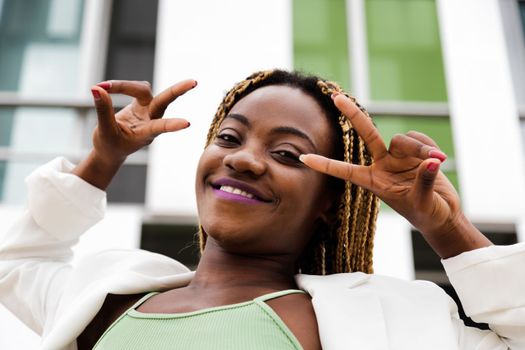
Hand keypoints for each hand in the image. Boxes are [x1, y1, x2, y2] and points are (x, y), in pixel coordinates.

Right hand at [73, 79, 196, 189]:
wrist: (111, 150)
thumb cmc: (110, 145)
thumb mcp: (104, 131)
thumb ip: (103, 110)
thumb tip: (97, 88)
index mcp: (146, 134)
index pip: (160, 127)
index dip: (172, 125)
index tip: (187, 123)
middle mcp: (150, 120)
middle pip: (164, 101)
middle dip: (178, 90)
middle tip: (194, 82)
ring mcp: (147, 111)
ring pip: (143, 90)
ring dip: (125, 86)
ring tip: (103, 86)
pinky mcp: (140, 104)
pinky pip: (134, 89)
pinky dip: (121, 86)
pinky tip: (106, 86)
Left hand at [300, 93, 490, 257]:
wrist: (443, 215)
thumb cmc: (428, 215)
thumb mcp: (423, 203)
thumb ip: (423, 181)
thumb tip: (430, 161)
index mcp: (374, 182)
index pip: (345, 171)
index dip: (325, 165)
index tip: (303, 159)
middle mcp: (383, 165)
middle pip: (366, 135)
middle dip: (353, 115)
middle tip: (336, 97)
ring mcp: (398, 157)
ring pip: (403, 139)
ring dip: (421, 148)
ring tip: (438, 162)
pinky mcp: (416, 152)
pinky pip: (419, 139)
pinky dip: (429, 147)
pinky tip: (439, 160)